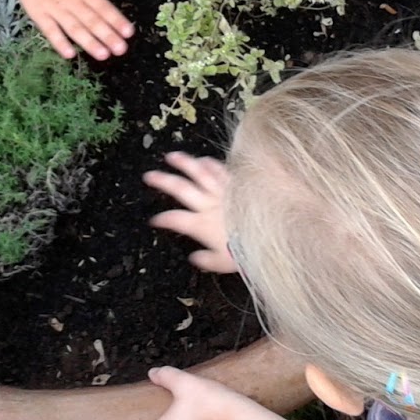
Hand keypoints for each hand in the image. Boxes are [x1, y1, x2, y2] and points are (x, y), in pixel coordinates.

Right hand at [4, 0, 132, 60]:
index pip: (103, 7)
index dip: (117, 20)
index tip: (129, 33)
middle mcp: (71, 0)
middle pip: (92, 20)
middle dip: (107, 36)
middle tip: (121, 50)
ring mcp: (54, 9)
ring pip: (74, 28)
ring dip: (89, 42)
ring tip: (102, 55)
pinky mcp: (38, 14)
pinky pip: (50, 31)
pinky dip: (59, 43)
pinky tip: (70, 54)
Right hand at [144, 152, 236, 271]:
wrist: (270, 236)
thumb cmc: (244, 253)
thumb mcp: (222, 263)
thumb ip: (206, 260)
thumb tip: (194, 257)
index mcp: (201, 224)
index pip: (175, 219)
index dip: (162, 219)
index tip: (154, 220)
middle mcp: (208, 205)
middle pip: (181, 189)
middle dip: (162, 181)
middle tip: (149, 175)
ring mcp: (222, 192)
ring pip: (199, 173)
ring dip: (184, 163)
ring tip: (171, 156)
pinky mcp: (236, 185)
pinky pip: (221, 171)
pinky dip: (210, 164)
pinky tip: (203, 160)